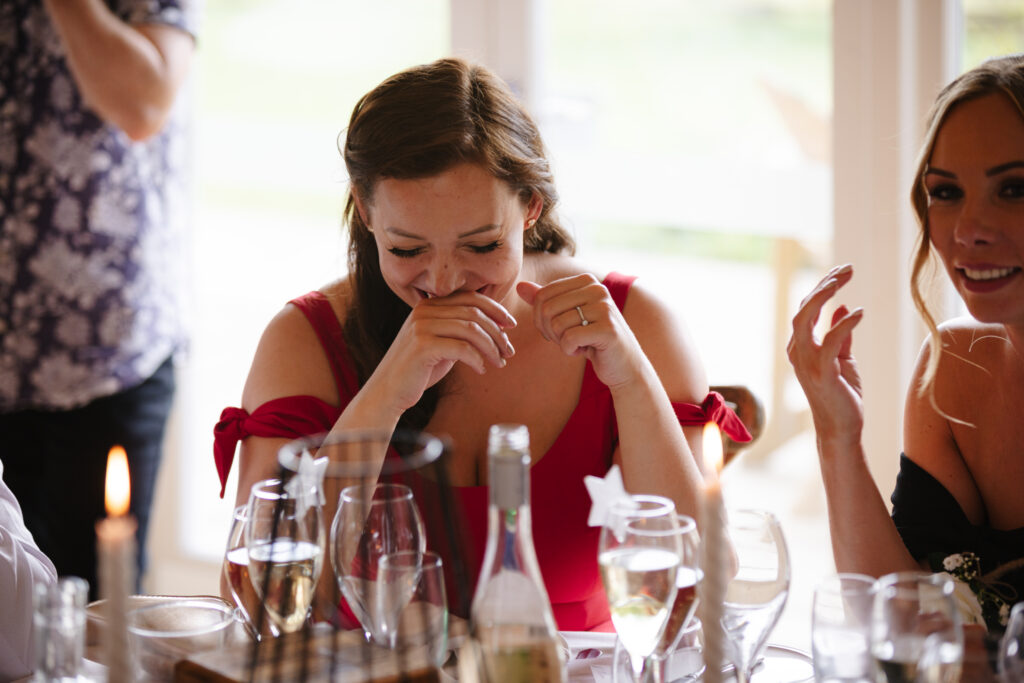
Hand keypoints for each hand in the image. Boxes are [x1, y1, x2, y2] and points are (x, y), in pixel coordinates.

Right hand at [369, 291, 515, 412]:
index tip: (511, 325)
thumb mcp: (443, 344)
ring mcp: (421, 326)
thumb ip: (462, 331)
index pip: (470, 297)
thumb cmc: (419, 370)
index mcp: (429, 305)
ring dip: (491, 347)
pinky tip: (482, 370)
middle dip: (497, 331)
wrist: (389, 391)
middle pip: (474, 312)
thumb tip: (498, 326)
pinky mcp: (422, 345)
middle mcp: (424, 310)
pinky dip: (477, 359)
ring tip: (500, 362)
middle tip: (509, 351)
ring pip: (471, 329)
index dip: (495, 309)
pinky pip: (461, 348)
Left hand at [517, 274, 643, 387]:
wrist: (623, 365)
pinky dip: (570, 350)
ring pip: (557, 324)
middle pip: (547, 308)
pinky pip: (569, 338)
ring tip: (579, 344)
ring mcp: (604, 308)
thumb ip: (545, 300)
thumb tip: (519, 286)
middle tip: (566, 339)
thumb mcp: (567, 317)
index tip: (555, 330)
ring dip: (562, 342)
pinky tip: (585, 350)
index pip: (543, 295)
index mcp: (586, 281)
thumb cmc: (592, 339)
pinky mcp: (608, 329)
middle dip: (549, 331)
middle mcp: (597, 289)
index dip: (540, 318)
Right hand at [786, 264, 864, 443]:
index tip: (843, 271)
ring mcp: (806, 363)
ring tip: (841, 281)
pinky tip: (860, 313)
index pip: (807, 310)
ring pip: (805, 320)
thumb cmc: (842, 395)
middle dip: (823, 285)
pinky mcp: (822, 373)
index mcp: (801, 347)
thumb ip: (841, 335)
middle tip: (846, 269)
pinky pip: (830, 341)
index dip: (823, 288)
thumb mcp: (843, 359)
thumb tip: (842, 307)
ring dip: (822, 297)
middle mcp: (798, 352)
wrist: (841, 429)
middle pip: (803, 309)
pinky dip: (844, 324)